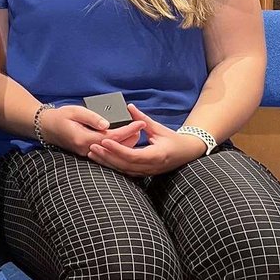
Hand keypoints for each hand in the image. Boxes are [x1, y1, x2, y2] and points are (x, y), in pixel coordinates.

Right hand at [38, 104, 142, 157]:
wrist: (45, 127)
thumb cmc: (60, 117)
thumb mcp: (75, 111)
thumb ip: (92, 118)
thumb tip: (107, 124)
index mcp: (85, 138)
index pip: (113, 136)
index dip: (128, 130)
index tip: (140, 123)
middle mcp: (87, 149)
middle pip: (115, 147)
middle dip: (131, 138)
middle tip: (142, 127)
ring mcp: (87, 153)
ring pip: (112, 152)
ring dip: (126, 143)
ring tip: (136, 133)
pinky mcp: (87, 153)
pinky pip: (106, 153)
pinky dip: (117, 147)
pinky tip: (124, 142)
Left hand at [87, 105, 208, 175]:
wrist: (187, 153)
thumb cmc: (174, 139)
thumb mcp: (159, 128)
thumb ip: (142, 119)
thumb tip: (129, 106)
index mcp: (156, 155)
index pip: (132, 155)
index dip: (117, 149)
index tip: (104, 141)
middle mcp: (151, 166)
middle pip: (125, 165)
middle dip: (107, 156)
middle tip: (92, 147)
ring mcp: (147, 172)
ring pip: (124, 170)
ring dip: (107, 162)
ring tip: (92, 153)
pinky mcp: (144, 173)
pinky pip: (126, 172)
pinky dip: (113, 166)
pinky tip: (102, 160)